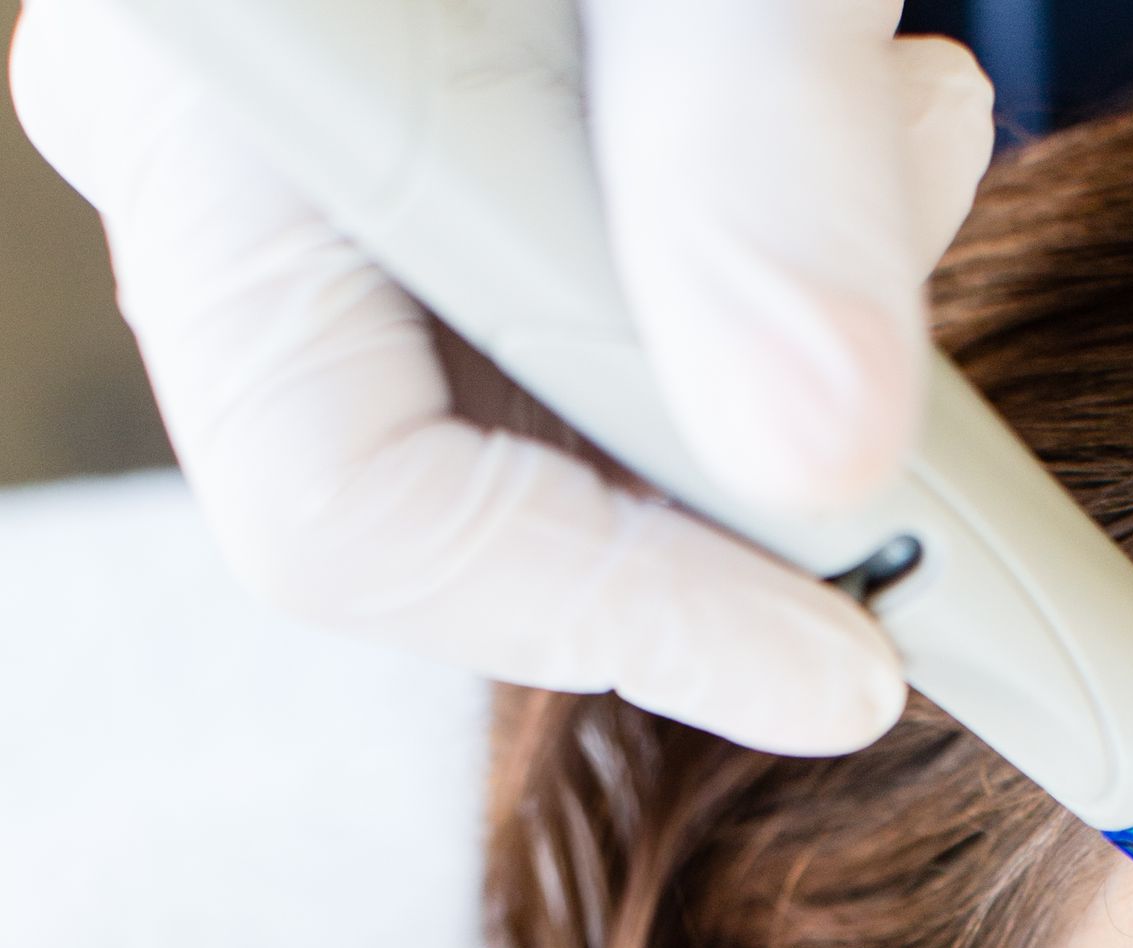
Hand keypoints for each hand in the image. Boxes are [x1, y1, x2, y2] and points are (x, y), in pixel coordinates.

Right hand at [9, 0, 994, 752]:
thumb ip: (754, 150)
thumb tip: (819, 467)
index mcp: (214, 97)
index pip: (352, 511)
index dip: (624, 620)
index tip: (863, 664)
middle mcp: (206, 150)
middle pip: (449, 479)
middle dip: (719, 475)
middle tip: (924, 385)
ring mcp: (292, 152)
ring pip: (528, 399)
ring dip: (756, 352)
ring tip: (902, 128)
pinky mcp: (400, 137)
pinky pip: (555, 300)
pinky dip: (728, 272)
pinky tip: (848, 113)